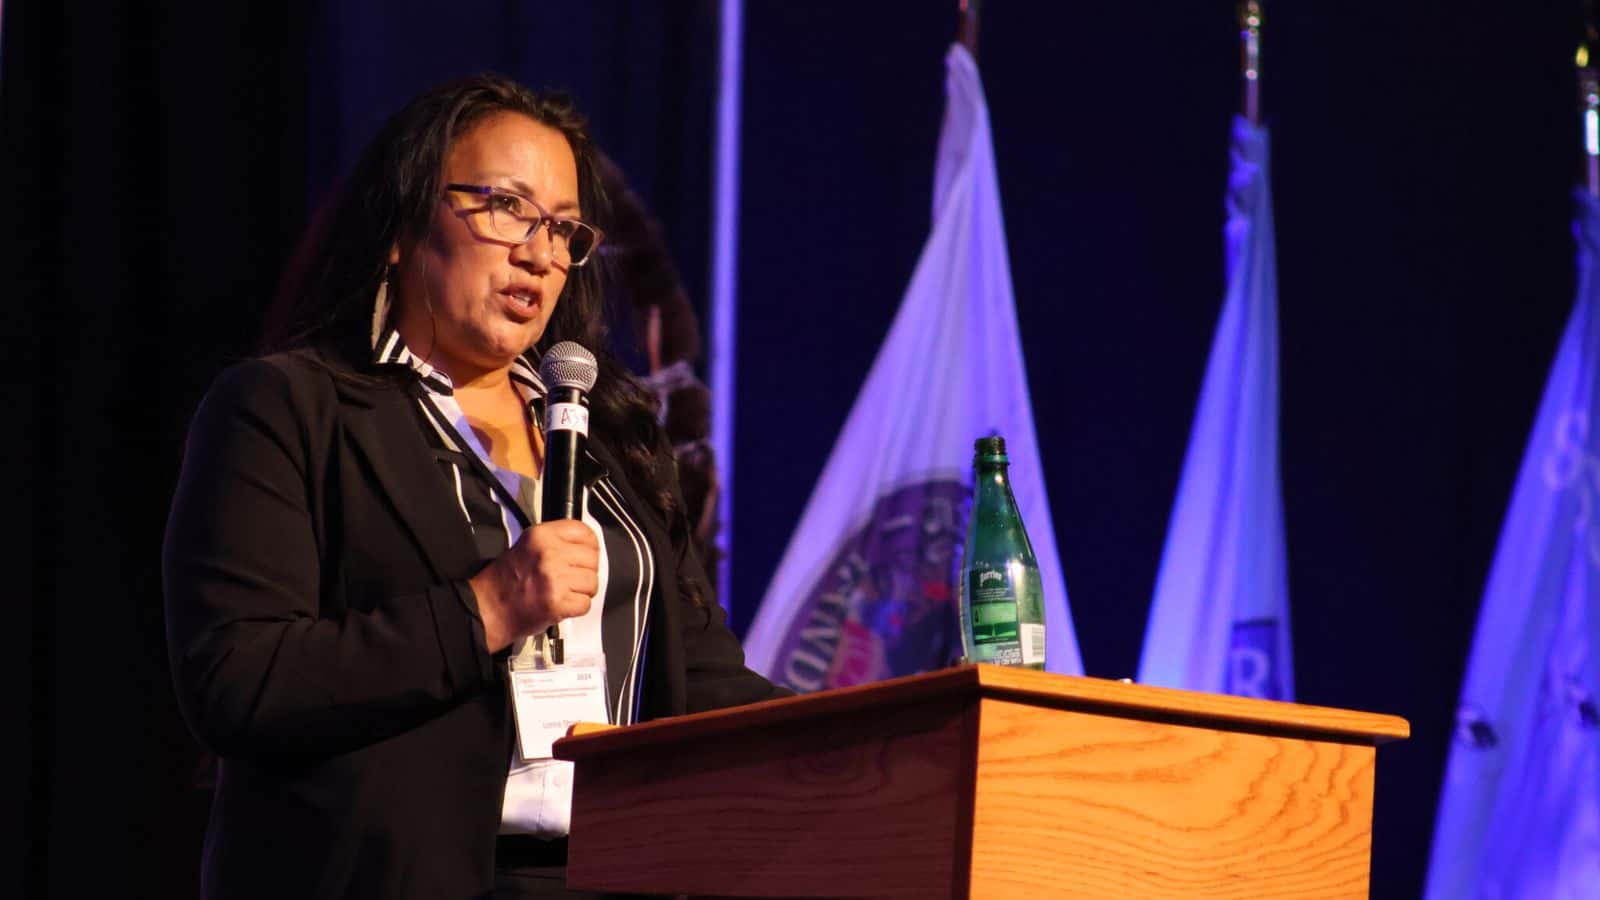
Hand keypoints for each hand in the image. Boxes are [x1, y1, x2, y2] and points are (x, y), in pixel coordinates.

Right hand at [470, 520, 599, 652]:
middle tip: (570, 579)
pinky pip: (585, 604)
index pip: (585, 533)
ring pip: (592, 582)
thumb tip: (586, 546)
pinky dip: (577, 608)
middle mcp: (549, 553)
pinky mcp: (558, 602)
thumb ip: (556, 542)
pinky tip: (562, 605)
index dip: (589, 547)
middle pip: (592, 559)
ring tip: (564, 592)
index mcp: (542, 535)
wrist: (489, 607)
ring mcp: (555, 578)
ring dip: (582, 591)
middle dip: (586, 571)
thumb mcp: (528, 546)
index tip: (584, 555)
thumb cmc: (507, 579)